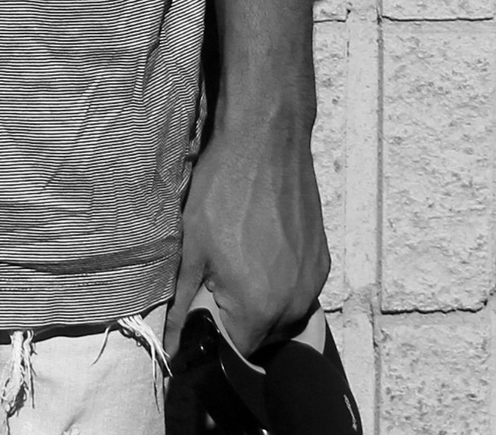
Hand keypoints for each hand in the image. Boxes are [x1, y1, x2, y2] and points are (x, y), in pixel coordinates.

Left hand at [169, 102, 326, 361]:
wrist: (266, 141)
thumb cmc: (222, 193)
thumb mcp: (192, 251)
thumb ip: (183, 307)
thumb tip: (172, 350)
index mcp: (259, 310)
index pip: (237, 352)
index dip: (215, 339)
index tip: (202, 316)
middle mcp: (294, 305)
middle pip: (263, 338)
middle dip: (239, 323)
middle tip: (217, 286)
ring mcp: (313, 282)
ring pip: (284, 316)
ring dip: (262, 305)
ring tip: (240, 266)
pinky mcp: (323, 259)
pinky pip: (300, 291)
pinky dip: (282, 285)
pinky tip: (262, 253)